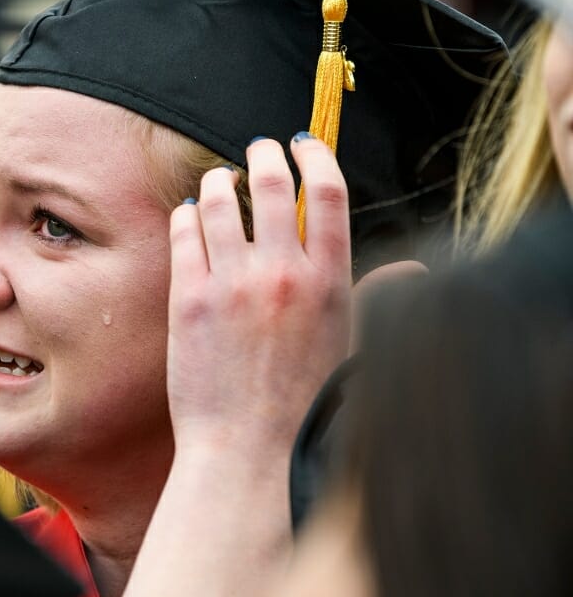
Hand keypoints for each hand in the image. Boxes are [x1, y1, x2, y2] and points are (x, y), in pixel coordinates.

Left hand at [166, 136, 351, 455]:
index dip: (316, 158)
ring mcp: (232, 284)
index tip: (304, 145)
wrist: (250, 451)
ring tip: (220, 179)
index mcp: (331, 281)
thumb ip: (379, 298)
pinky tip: (190, 214)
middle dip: (264, 155)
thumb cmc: (307, 405)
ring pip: (221, 200)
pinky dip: (188, 214)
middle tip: (258, 150)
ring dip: (220, 180)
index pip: (328, 193)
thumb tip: (413, 269)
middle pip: (272, 184)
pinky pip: (184, 233)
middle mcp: (283, 274)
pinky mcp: (188, 299)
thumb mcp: (355, 348)